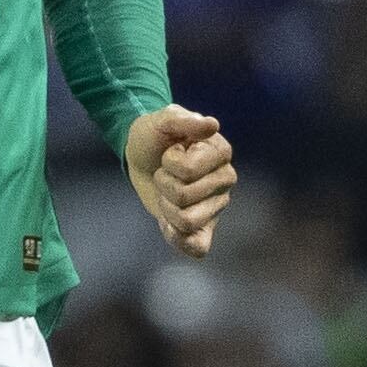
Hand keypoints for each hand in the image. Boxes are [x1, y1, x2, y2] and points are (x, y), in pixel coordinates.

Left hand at [124, 106, 237, 257]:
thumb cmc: (154, 135)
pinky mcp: (204, 226)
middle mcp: (224, 181)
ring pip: (186, 222)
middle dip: (164, 184)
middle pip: (184, 198)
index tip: (170, 153)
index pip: (188, 172)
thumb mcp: (162, 119)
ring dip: (166, 207)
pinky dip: (177, 238)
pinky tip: (167, 224)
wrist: (142, 155)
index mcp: (221, 152)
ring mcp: (215, 205)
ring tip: (168, 192)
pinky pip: (197, 247)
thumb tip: (212, 125)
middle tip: (165, 173)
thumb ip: (183, 120)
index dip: (170, 164)